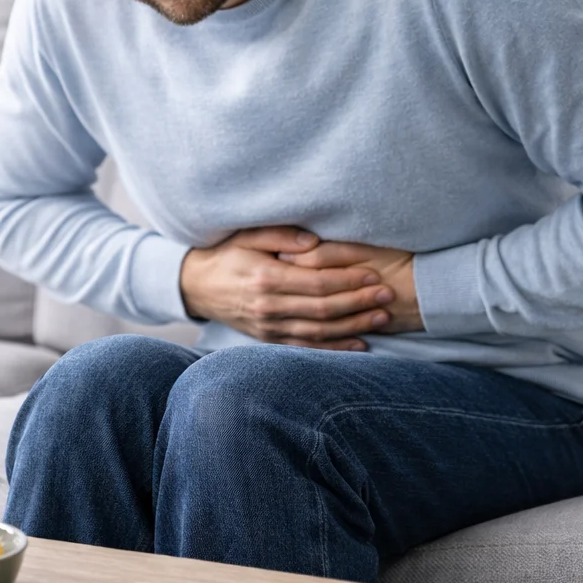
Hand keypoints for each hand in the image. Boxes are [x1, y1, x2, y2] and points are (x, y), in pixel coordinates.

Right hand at [179, 226, 399, 350]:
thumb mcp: (247, 234)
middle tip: (387, 295)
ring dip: (354, 326)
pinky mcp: (268, 339)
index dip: (348, 280)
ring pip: (319, 331)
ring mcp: (268, 327)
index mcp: (265, 277)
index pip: (317, 282)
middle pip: (323, 308)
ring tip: (381, 317)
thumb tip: (315, 241)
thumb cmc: (226, 254)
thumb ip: (281, 234)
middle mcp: (268, 306)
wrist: (195, 286)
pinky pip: (306, 347)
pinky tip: (359, 344)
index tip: (373, 274)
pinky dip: (334, 348)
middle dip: (359, 302)